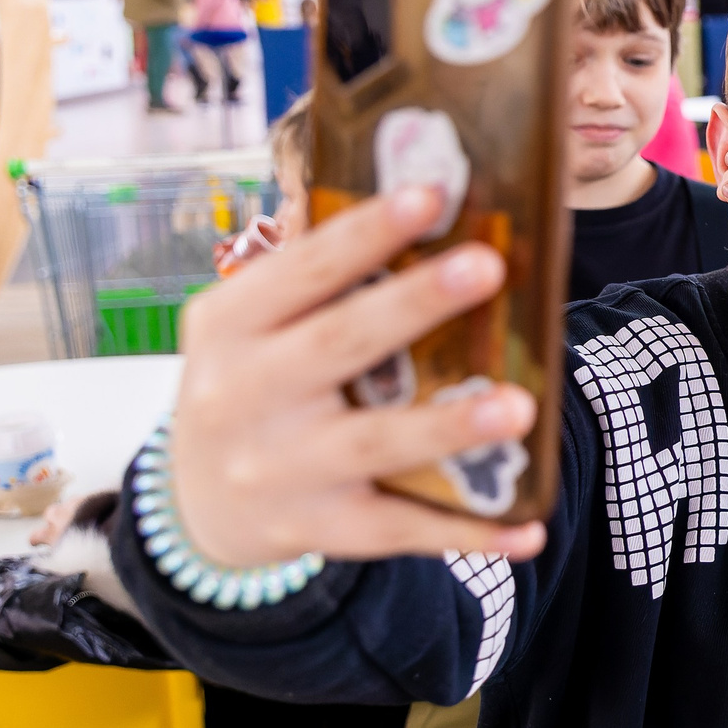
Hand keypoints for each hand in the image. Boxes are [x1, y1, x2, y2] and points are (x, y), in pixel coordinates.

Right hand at [165, 186, 544, 568]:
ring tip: (520, 406)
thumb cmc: (256, 381)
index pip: (302, 270)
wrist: (199, 502)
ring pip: (374, 444)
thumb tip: (435, 209)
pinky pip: (400, 529)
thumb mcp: (252, 326)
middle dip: (414, 304)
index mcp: (228, 325)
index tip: (431, 193)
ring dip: (449, 426)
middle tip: (487, 266)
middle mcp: (243, 395)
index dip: (366, 232)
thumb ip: (318, 282)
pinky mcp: (317, 527)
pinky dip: (466, 534)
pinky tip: (528, 529)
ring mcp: (279, 468)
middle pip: (339, 344)